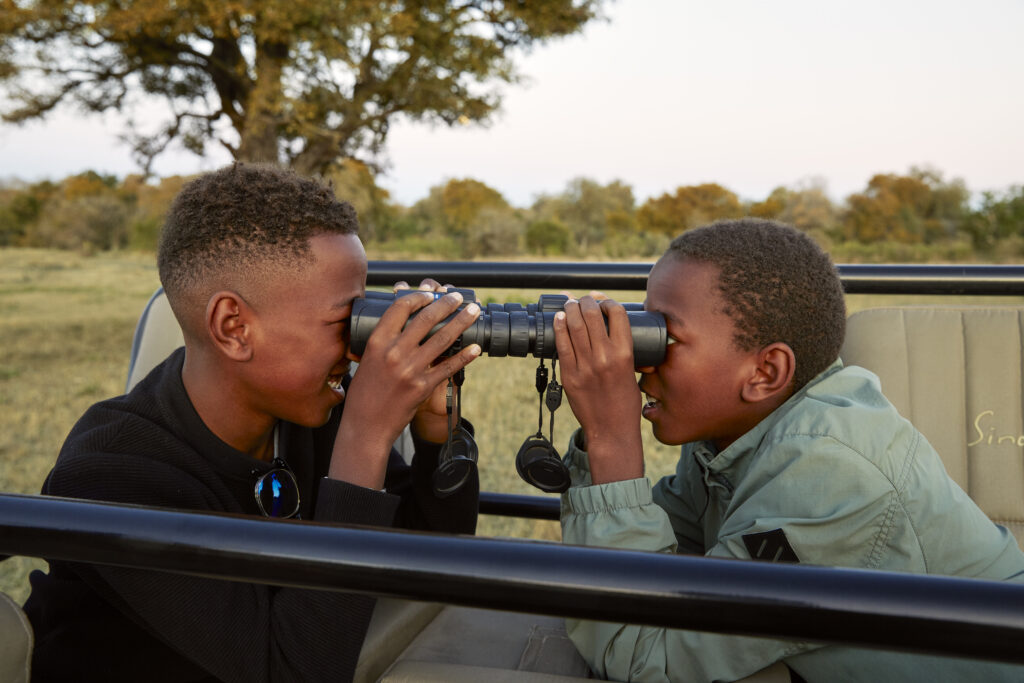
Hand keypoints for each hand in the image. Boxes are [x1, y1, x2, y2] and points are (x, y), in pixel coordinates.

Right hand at [330, 283, 480, 487]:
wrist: (366, 426)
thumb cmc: (364, 394)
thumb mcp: (365, 362)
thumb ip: (380, 343)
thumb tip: (394, 325)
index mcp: (377, 343)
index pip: (400, 308)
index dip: (418, 297)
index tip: (430, 294)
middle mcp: (394, 353)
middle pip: (426, 319)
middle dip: (446, 304)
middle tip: (458, 297)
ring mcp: (410, 370)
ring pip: (442, 339)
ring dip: (462, 322)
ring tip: (473, 311)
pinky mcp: (422, 387)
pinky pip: (448, 367)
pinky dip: (465, 356)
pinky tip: (475, 348)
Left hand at [553, 294, 643, 484]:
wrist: (611, 431)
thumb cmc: (625, 404)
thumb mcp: (633, 374)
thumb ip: (626, 354)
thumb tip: (621, 335)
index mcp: (625, 355)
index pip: (617, 314)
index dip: (608, 302)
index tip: (604, 302)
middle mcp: (604, 357)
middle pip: (591, 314)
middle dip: (586, 301)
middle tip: (584, 300)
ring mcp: (585, 366)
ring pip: (574, 325)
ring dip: (571, 309)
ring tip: (570, 304)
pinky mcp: (569, 375)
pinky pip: (561, 344)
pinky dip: (559, 327)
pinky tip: (559, 319)